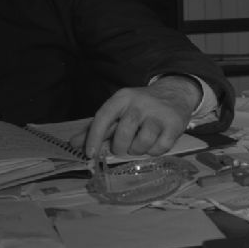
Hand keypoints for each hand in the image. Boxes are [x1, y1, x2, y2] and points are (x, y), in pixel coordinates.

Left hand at [83, 75, 202, 158]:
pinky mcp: (174, 124)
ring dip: (138, 150)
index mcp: (123, 97)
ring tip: (140, 144)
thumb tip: (73, 143)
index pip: (104, 116)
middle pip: (123, 133)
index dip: (94, 137)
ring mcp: (159, 114)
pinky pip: (160, 147)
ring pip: (142, 143)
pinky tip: (154, 144)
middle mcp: (140, 103)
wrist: (175, 93)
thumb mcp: (118, 110)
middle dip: (119, 147)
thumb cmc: (140, 106)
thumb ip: (97, 127)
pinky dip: (154, 151)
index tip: (90, 154)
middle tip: (123, 148)